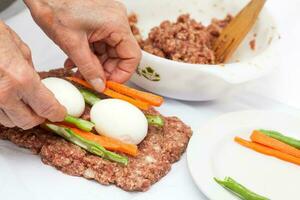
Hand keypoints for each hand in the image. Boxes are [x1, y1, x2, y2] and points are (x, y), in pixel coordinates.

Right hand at [0, 22, 65, 128]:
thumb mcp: (20, 49)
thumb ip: (31, 72)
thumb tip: (39, 85)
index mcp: (21, 79)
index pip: (47, 108)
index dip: (57, 113)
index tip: (60, 113)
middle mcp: (3, 94)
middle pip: (28, 121)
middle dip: (38, 117)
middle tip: (43, 110)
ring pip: (9, 122)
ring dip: (19, 116)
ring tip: (22, 104)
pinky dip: (3, 112)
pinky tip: (7, 101)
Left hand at [24, 0, 140, 91]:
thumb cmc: (53, 6)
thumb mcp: (72, 44)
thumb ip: (88, 68)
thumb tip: (99, 85)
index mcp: (116, 24)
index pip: (132, 57)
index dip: (122, 74)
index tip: (108, 84)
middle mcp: (117, 21)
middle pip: (120, 55)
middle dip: (106, 70)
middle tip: (92, 81)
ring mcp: (108, 20)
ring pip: (109, 50)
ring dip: (96, 64)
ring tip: (80, 71)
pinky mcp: (99, 20)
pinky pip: (101, 42)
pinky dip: (91, 54)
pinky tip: (77, 61)